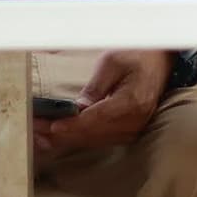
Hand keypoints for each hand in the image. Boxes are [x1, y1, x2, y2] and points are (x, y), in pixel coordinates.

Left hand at [34, 48, 172, 161]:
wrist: (162, 61)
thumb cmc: (137, 56)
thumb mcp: (112, 62)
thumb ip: (95, 88)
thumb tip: (77, 109)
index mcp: (132, 103)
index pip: (95, 120)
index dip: (71, 125)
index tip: (50, 126)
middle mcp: (134, 121)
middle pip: (92, 134)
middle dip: (61, 134)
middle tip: (34, 129)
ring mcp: (133, 129)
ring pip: (93, 140)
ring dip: (66, 138)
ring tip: (39, 135)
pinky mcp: (128, 131)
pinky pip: (100, 139)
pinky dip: (78, 138)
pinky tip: (59, 137)